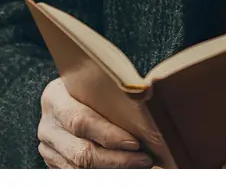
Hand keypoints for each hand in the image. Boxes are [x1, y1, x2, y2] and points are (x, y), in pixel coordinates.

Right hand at [38, 77, 153, 168]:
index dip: (109, 135)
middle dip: (117, 160)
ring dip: (112, 171)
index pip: (82, 122)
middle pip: (82, 152)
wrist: (64, 94)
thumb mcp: (92, 80)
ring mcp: (48, 147)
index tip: (135, 142)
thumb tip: (147, 93)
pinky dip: (102, 174)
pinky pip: (77, 174)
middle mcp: (48, 126)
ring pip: (79, 169)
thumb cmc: (86, 84)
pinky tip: (123, 170)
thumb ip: (111, 91)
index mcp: (55, 99)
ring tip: (139, 166)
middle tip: (144, 159)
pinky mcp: (53, 162)